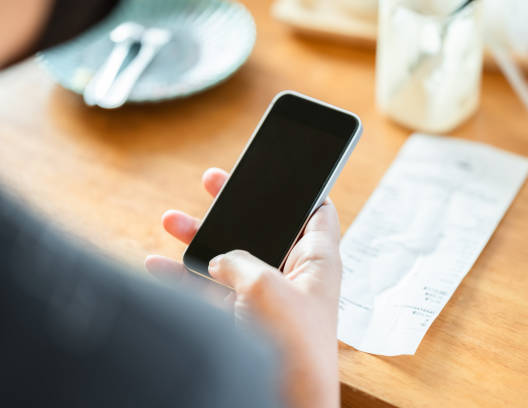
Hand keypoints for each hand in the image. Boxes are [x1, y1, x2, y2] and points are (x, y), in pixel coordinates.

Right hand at [145, 168, 342, 407]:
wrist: (286, 398)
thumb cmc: (294, 344)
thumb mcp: (265, 286)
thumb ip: (239, 261)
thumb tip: (219, 260)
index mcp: (317, 259)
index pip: (317, 212)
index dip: (301, 189)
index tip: (278, 172)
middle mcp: (294, 275)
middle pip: (264, 228)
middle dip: (234, 206)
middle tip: (212, 181)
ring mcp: (267, 297)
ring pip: (231, 258)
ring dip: (200, 239)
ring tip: (171, 220)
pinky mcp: (244, 319)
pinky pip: (212, 291)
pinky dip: (186, 279)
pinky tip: (159, 266)